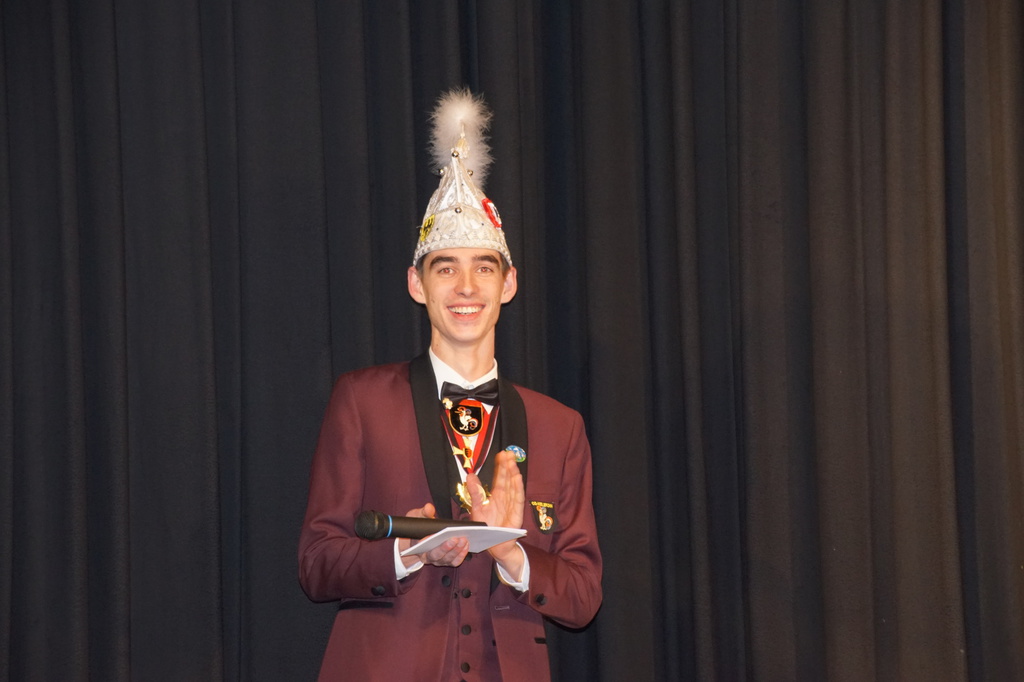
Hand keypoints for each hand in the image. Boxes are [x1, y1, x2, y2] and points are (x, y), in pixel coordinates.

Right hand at [397, 502, 468, 567]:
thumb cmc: (419, 527)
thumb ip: (423, 513)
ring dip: (456, 550)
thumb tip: (429, 508)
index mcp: (419, 548)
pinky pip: (455, 561)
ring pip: (448, 559)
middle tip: (455, 538)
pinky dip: (461, 554)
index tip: (434, 536)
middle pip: (437, 556)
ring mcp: (440, 560)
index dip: (429, 544)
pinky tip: (466, 544)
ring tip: (463, 539)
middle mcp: (429, 557)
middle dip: (446, 548)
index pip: (423, 548)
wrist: (421, 538)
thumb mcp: (417, 517)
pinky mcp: (449, 560)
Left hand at [467, 449, 524, 573]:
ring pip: (513, 487)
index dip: (501, 466)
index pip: (500, 478)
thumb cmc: (487, 527)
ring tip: (512, 462)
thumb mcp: (477, 507)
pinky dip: (518, 488)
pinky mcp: (516, 514)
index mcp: (497, 496)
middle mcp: (506, 499)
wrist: (493, 546)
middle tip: (509, 453)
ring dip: (513, 474)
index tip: (501, 454)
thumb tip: (470, 475)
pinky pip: (517, 499)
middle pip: (508, 479)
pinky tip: (517, 478)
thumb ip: (475, 492)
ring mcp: (511, 505)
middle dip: (509, 466)